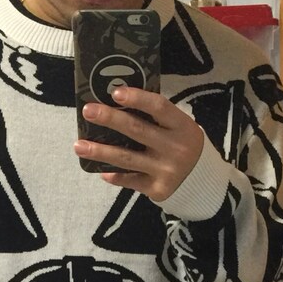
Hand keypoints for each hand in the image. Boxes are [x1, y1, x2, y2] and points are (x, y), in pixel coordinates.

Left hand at [75, 86, 204, 202]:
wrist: (203, 182)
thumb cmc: (184, 145)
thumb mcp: (180, 127)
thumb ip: (157, 117)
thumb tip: (118, 102)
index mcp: (182, 127)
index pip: (159, 107)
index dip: (137, 98)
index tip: (115, 92)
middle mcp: (174, 148)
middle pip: (136, 130)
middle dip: (109, 119)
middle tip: (88, 111)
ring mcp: (165, 170)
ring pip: (126, 158)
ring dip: (100, 151)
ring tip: (79, 146)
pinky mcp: (157, 189)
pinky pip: (130, 180)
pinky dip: (114, 175)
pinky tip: (101, 171)